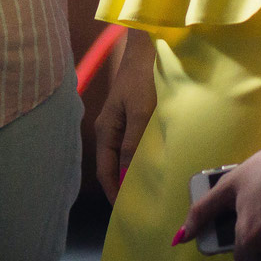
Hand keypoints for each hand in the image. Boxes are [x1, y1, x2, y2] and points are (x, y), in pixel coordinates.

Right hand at [93, 29, 155, 202]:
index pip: (106, 170)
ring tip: (148, 192)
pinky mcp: (134, 117)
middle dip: (123, 187)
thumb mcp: (140, 112)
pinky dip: (141, 160)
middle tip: (140, 208)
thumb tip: (127, 175)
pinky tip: (154, 166)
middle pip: (113, 166)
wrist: (148, 48)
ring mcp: (121, 123)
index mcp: (106, 130)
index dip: (114, 192)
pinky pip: (134, 146)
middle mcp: (110, 129)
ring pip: (124, 157)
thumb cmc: (142, 78)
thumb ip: (133, 143)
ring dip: (134, 174)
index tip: (125, 212)